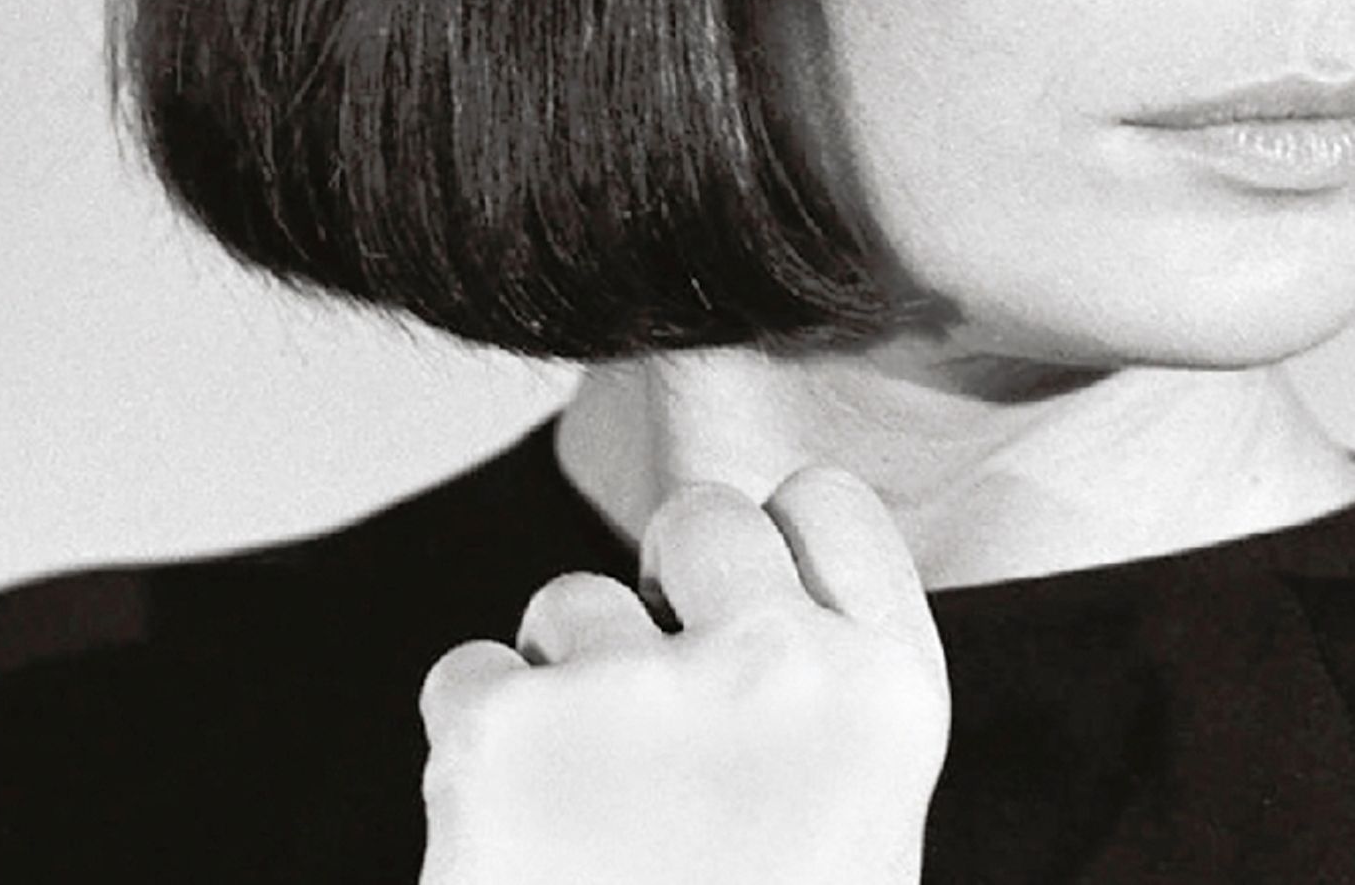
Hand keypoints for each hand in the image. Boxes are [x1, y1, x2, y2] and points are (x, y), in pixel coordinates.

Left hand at [417, 466, 949, 884]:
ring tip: (589, 828)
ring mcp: (631, 689)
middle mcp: (774, 664)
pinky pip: (467, 673)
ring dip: (560, 687)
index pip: (826, 504)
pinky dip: (473, 749)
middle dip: (663, 588)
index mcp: (887, 699)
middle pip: (697, 517)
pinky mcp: (499, 727)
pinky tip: (513, 849)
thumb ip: (811, 710)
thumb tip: (748, 588)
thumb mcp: (852, 840)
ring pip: (567, 601)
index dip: (773, 548)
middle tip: (650, 702)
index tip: (742, 606)